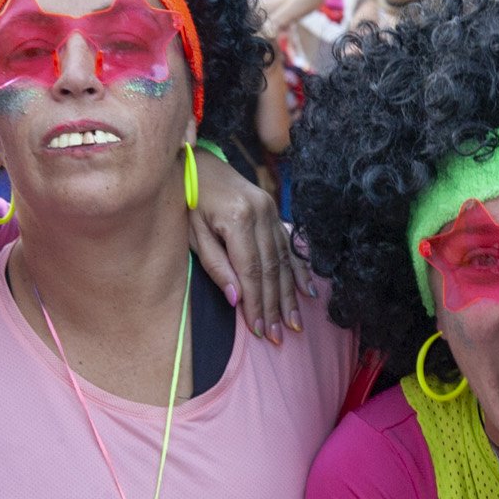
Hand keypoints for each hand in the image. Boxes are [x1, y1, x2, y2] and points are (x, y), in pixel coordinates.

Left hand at [186, 153, 309, 343]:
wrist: (198, 163)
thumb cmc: (188, 200)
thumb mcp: (194, 233)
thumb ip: (215, 265)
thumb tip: (236, 299)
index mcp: (238, 218)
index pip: (251, 271)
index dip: (257, 303)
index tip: (259, 329)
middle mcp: (261, 213)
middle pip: (271, 269)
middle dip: (275, 306)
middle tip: (278, 336)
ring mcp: (271, 211)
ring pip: (284, 260)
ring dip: (289, 295)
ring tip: (294, 323)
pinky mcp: (274, 211)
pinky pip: (290, 246)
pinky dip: (299, 270)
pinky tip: (309, 292)